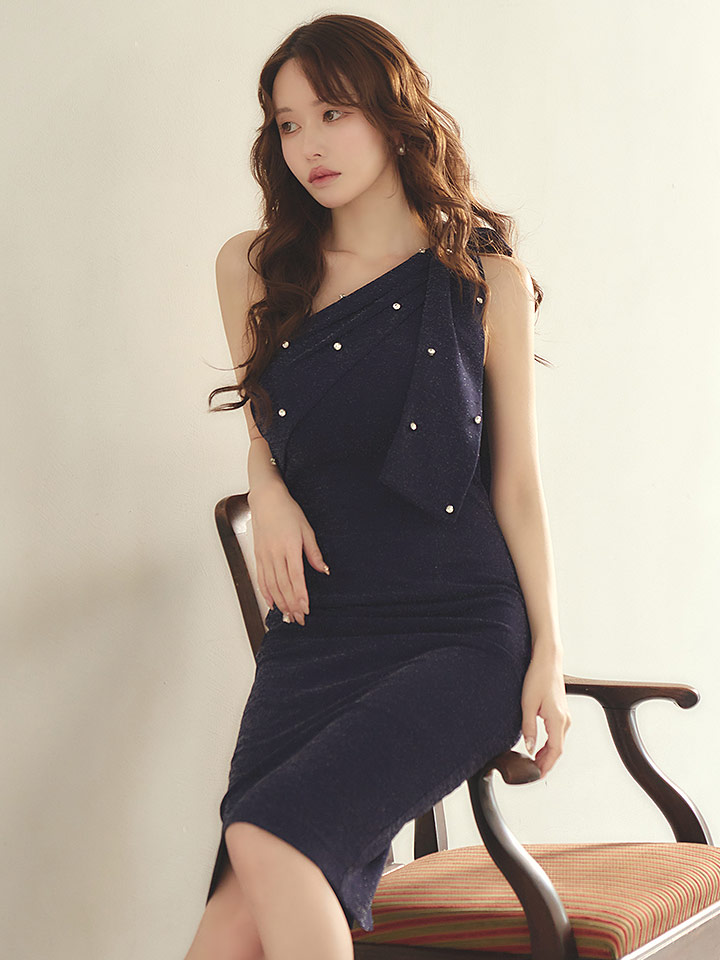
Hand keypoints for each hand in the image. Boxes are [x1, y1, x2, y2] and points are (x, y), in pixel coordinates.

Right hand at [248, 484, 329, 624]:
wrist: (266, 500)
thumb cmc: (287, 512)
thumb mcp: (306, 529)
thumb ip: (314, 552)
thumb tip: (324, 569)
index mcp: (289, 547)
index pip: (296, 577)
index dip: (300, 595)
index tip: (305, 609)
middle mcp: (275, 554)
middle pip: (283, 586)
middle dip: (291, 605)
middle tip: (299, 619)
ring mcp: (264, 556)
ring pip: (271, 586)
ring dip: (280, 603)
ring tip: (288, 616)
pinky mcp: (258, 556)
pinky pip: (261, 579)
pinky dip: (266, 594)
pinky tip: (272, 604)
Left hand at [520, 645, 571, 777]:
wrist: (547, 660)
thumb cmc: (537, 678)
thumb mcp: (527, 704)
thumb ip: (528, 728)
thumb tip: (529, 748)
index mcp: (558, 720)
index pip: (555, 751)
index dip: (545, 765)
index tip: (536, 775)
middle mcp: (565, 720)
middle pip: (557, 750)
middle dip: (545, 763)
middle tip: (532, 772)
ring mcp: (565, 716)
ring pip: (558, 743)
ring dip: (547, 754)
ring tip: (533, 763)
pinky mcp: (561, 712)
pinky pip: (557, 735)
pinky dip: (549, 744)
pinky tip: (538, 747)